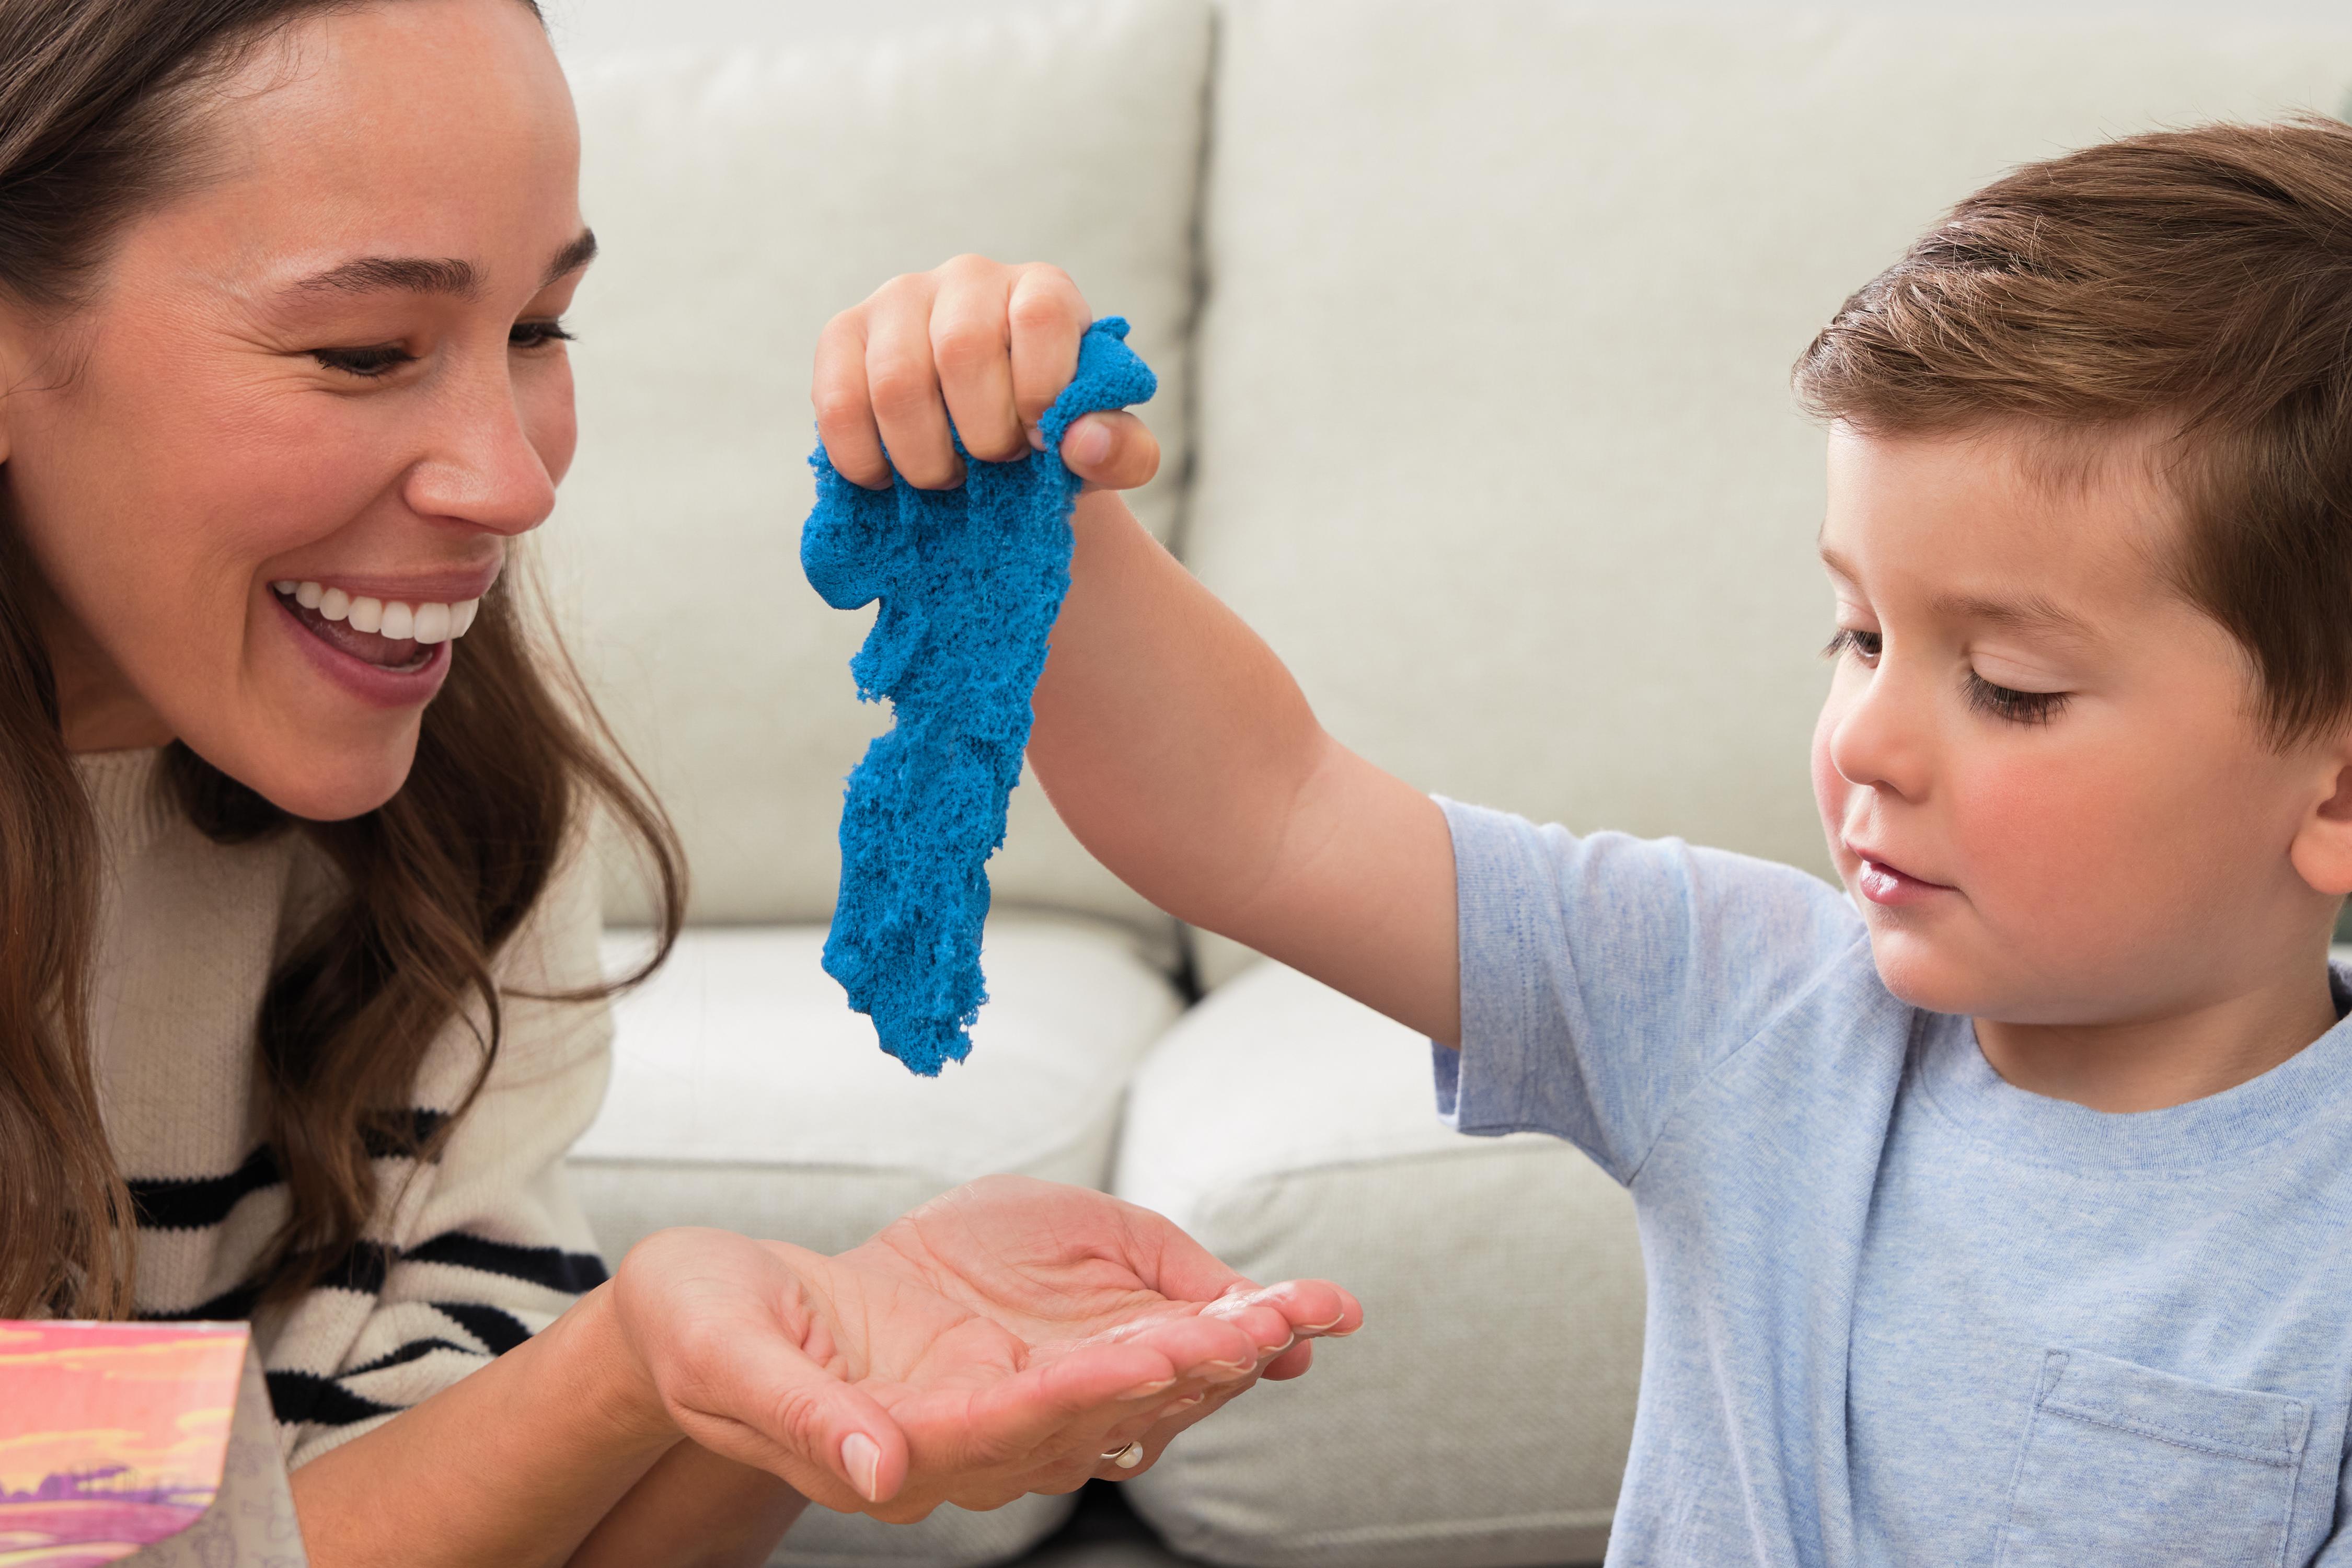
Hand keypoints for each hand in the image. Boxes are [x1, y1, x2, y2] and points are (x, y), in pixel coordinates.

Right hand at [607, 1177, 1360, 1521]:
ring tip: (1280, 1313)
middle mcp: (950, 1446)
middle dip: (1178, 1374)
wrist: (699, 1310)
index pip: (1007, 1426)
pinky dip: (1164, 1344)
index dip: (1088, 1391)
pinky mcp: (991, 1375)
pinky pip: (1093, 1368)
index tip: (1164, 1352)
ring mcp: (977, 1414)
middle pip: (1083, 1417)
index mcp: (888, 1447)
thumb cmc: (698, 1327)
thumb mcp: (727, 1363)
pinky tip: (1228, 1315)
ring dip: (1193, 1361)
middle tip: (1266, 1325)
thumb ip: (804, 1420)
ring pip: (1106, 1398)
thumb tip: (879, 1472)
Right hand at [813, 255, 1161, 493]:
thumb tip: (1081, 443)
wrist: (988, 447)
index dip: (1041, 391)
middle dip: (983, 434)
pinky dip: (864, 458)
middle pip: (961, 350)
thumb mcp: (1102, 449)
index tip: (1042, 443)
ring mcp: (898, 301)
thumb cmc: (1051, 438)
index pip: (1040, 316)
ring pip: (895, 381)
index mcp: (1041, 289)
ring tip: (949, 475)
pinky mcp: (843, 336)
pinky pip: (837, 401)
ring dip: (925, 455)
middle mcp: (968, 278)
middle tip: (996, 463)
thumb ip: (1121, 451)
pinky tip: (889, 478)